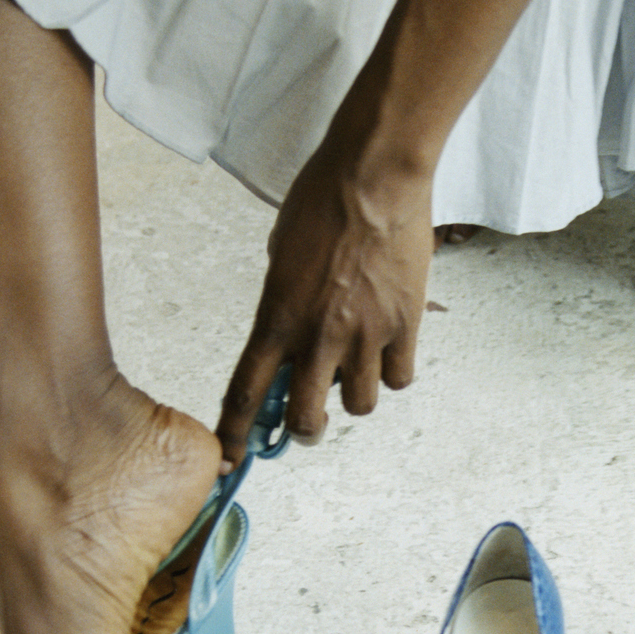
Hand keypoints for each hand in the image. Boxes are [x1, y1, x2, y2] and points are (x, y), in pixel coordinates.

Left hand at [216, 142, 433, 465]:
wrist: (374, 175)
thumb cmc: (322, 198)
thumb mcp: (282, 252)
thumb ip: (284, 299)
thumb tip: (295, 328)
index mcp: (276, 315)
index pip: (244, 392)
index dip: (234, 433)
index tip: (230, 457)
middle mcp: (317, 335)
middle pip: (304, 418)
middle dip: (304, 428)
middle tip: (310, 419)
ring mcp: (363, 335)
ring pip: (358, 406)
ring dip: (352, 397)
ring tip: (356, 369)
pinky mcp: (404, 326)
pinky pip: (398, 378)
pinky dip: (392, 372)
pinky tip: (389, 349)